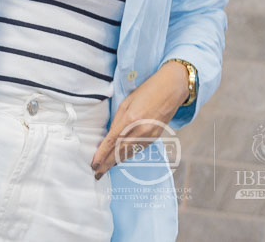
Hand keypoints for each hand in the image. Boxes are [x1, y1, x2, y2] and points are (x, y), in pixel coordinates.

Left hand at [89, 61, 188, 178]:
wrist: (171, 90)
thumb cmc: (146, 92)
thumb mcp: (126, 103)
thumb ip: (117, 120)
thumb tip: (110, 136)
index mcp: (130, 120)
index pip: (112, 142)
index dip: (101, 155)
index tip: (93, 165)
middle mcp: (140, 131)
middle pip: (119, 152)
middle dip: (107, 164)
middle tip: (97, 174)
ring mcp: (149, 135)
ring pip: (129, 153)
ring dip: (116, 163)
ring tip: (105, 170)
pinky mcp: (155, 137)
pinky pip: (138, 149)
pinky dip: (127, 156)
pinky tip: (120, 160)